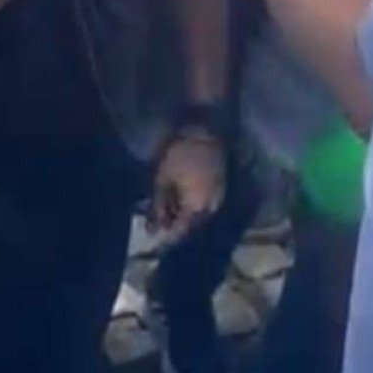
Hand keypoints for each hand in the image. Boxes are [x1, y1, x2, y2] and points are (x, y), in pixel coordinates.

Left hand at [149, 130, 225, 244]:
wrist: (205, 130)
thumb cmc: (179, 154)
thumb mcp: (163, 181)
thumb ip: (158, 209)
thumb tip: (151, 232)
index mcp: (198, 210)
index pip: (181, 233)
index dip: (166, 239)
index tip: (152, 241)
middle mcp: (212, 209)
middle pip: (190, 226)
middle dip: (172, 227)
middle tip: (155, 223)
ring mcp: (219, 198)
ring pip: (197, 216)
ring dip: (181, 216)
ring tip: (163, 210)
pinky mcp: (220, 188)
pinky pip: (203, 205)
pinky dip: (189, 206)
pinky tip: (177, 200)